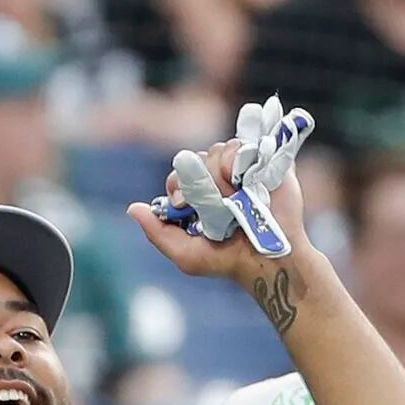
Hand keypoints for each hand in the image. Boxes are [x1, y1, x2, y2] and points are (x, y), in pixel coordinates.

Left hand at [126, 137, 314, 284]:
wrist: (272, 260)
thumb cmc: (229, 262)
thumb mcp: (187, 256)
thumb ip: (158, 234)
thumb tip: (133, 208)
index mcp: (196, 197)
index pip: (179, 174)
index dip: (180, 184)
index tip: (186, 204)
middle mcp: (217, 179)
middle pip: (200, 158)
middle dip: (206, 181)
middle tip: (221, 205)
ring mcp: (241, 169)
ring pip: (222, 149)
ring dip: (226, 172)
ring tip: (240, 196)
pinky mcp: (264, 161)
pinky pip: (247, 142)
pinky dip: (245, 155)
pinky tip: (249, 178)